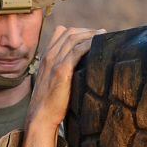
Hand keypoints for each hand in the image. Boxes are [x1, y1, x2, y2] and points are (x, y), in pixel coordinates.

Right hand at [21, 25, 101, 146]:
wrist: (41, 116)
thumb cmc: (52, 102)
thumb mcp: (55, 81)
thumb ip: (64, 71)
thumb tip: (83, 67)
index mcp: (47, 56)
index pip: (62, 33)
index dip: (80, 30)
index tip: (95, 33)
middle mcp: (49, 56)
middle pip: (70, 33)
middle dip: (88, 31)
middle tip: (104, 33)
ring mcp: (54, 62)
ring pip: (73, 39)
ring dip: (91, 35)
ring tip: (105, 36)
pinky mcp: (61, 71)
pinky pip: (76, 51)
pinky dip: (88, 44)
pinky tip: (99, 44)